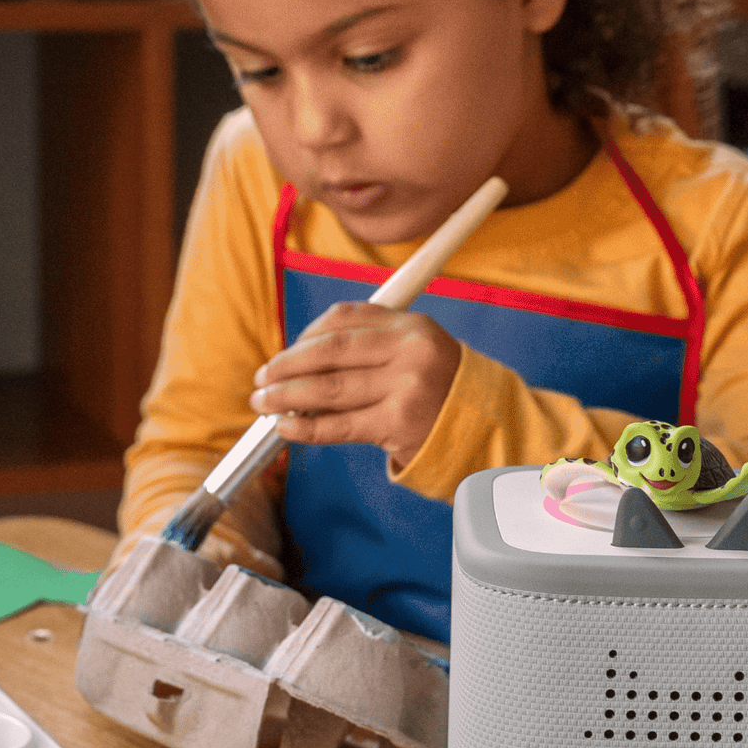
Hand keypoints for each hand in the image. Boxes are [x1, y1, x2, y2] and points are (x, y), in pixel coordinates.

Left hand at [248, 301, 461, 467]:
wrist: (486, 429)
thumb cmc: (438, 391)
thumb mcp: (414, 352)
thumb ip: (369, 347)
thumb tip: (299, 361)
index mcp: (410, 324)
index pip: (343, 319)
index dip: (304, 336)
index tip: (284, 354)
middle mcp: (409, 350)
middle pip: (330, 352)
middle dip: (286, 366)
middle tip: (261, 379)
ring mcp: (406, 386)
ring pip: (329, 388)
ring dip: (286, 396)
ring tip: (263, 404)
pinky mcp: (400, 423)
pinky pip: (340, 425)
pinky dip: (306, 427)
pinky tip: (286, 428)